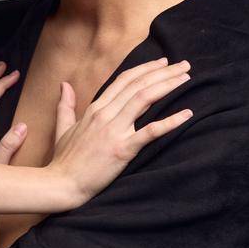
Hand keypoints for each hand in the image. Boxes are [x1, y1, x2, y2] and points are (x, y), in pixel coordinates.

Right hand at [49, 57, 193, 208]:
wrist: (62, 184)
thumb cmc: (64, 160)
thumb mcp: (63, 128)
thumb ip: (66, 105)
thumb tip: (64, 85)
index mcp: (94, 109)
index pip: (124, 80)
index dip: (145, 69)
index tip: (163, 63)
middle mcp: (105, 115)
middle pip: (138, 85)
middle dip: (164, 72)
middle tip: (185, 66)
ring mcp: (114, 131)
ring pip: (144, 99)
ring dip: (168, 86)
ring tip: (187, 79)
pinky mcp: (122, 150)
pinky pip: (150, 132)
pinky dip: (170, 122)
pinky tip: (187, 114)